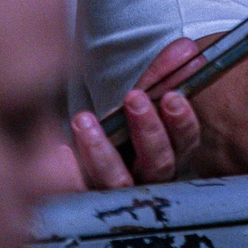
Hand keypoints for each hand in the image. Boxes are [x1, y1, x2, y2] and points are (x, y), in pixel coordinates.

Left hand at [68, 38, 203, 188]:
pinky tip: (61, 148)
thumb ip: (163, 74)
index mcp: (171, 152)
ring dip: (102, 151)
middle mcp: (149, 177)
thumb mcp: (143, 96)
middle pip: (159, 164)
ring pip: (117, 183)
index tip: (172, 96)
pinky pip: (79, 193)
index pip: (186, 142)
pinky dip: (71, 172)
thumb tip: (185, 48)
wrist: (88, 154)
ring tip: (84, 119)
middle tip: (135, 98)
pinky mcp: (87, 199)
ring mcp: (119, 193)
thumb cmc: (124, 121)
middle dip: (149, 130)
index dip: (182, 122)